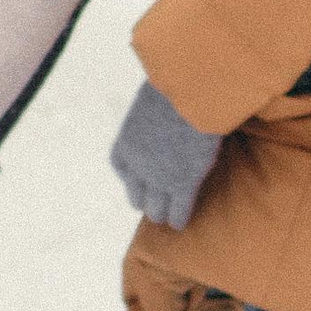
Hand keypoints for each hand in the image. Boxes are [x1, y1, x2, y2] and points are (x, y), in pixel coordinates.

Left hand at [112, 76, 223, 227]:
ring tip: (166, 220)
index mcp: (127, 140)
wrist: (190, 95)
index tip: (136, 181)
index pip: (120, 165)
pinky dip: (179, 218)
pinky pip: (179, 209)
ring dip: (160, 214)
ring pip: (155, 207)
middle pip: (136, 192)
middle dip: (144, 200)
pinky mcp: (183, 183)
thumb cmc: (176, 86)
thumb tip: (163, 103)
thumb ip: (154, 109)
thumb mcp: (154, 96)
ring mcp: (159, 177)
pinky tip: (181, 224)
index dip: (129, 176)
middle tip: (152, 206)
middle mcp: (138, 164)